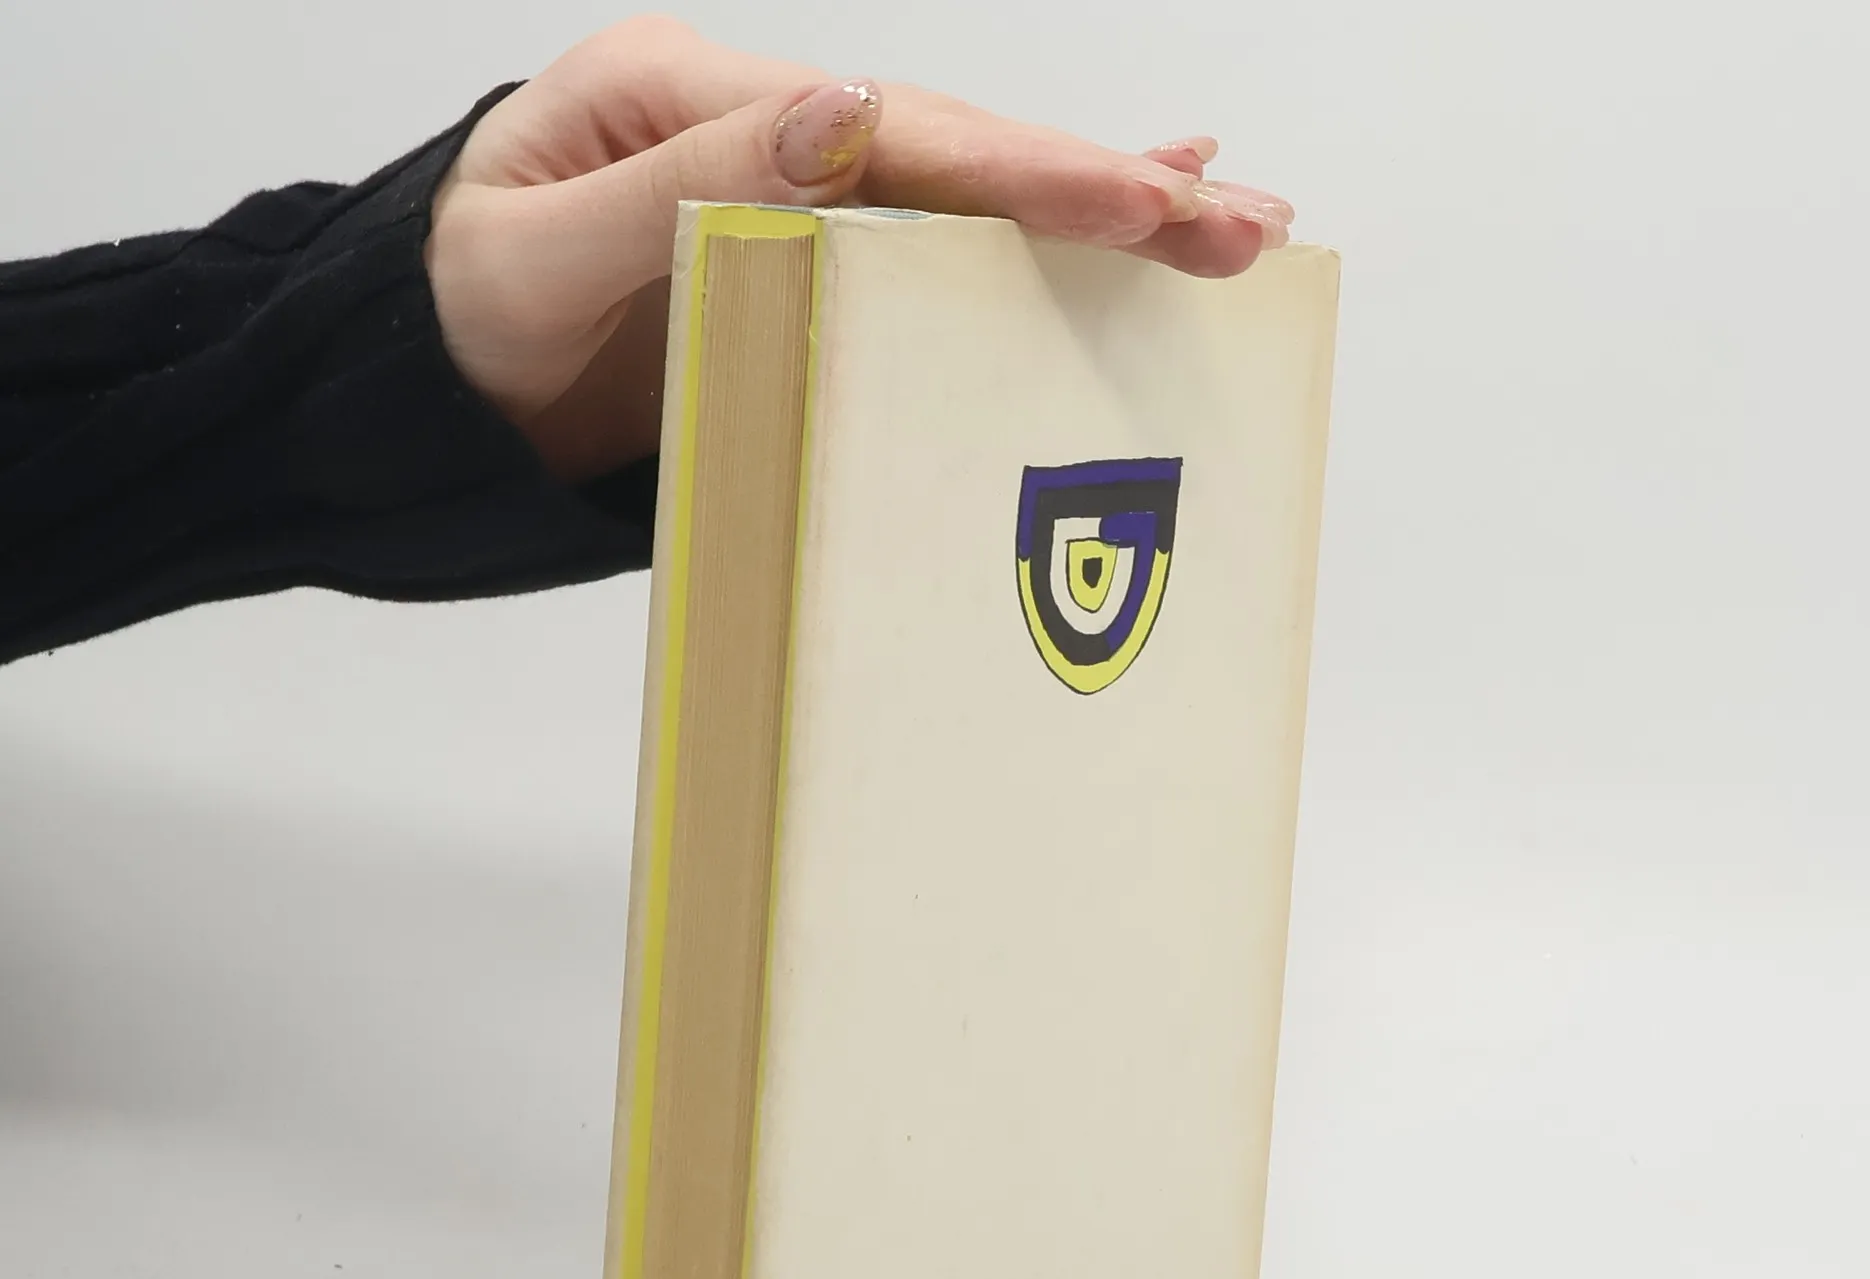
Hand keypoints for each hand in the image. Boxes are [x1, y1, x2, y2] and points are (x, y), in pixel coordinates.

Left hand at [425, 16, 1293, 482]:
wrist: (428, 383)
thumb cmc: (458, 321)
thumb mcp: (530, 258)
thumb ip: (676, 191)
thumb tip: (842, 111)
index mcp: (688, 102)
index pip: (886, 134)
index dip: (1016, 173)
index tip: (1134, 201)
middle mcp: (760, 128)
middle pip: (958, 148)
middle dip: (1104, 188)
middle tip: (1240, 224)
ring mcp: (791, 189)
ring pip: (969, 189)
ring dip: (1102, 208)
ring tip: (1235, 223)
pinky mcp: (807, 259)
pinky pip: (934, 243)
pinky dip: (1033, 233)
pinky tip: (1126, 212)